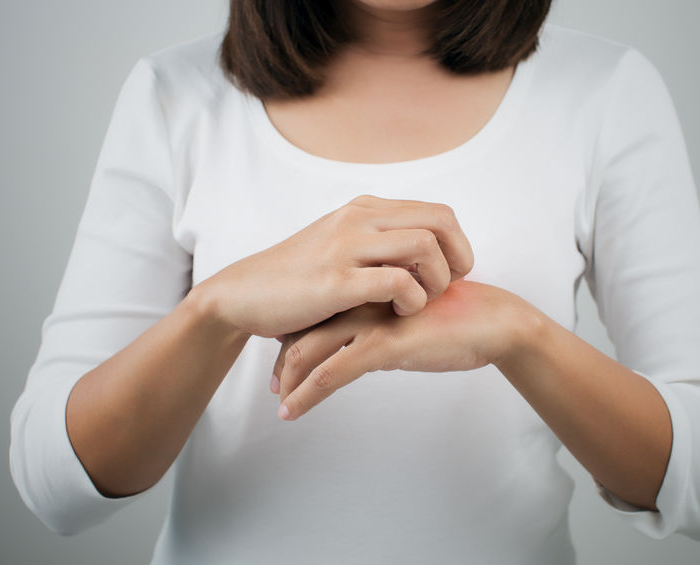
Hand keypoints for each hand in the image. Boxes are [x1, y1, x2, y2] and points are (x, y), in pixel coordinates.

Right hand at [193, 194, 473, 338]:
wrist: (242, 294)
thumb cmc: (296, 278)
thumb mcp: (339, 246)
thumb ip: (377, 243)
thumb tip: (426, 255)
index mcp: (364, 209)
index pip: (438, 212)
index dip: (457, 245)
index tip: (450, 275)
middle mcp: (358, 219)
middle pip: (440, 222)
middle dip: (457, 259)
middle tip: (447, 289)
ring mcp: (346, 247)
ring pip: (424, 247)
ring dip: (436, 282)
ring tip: (420, 303)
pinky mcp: (336, 281)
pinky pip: (397, 282)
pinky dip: (412, 300)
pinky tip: (399, 314)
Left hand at [270, 279, 534, 419]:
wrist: (496, 321)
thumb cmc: (460, 319)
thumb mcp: (412, 319)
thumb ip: (384, 327)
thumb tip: (365, 349)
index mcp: (367, 286)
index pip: (316, 308)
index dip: (294, 332)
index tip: (281, 356)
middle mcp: (361, 299)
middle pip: (302, 326)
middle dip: (282, 357)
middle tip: (272, 383)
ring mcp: (370, 320)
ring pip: (307, 349)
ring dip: (287, 380)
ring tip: (280, 402)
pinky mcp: (383, 344)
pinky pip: (332, 372)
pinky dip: (305, 395)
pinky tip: (291, 412)